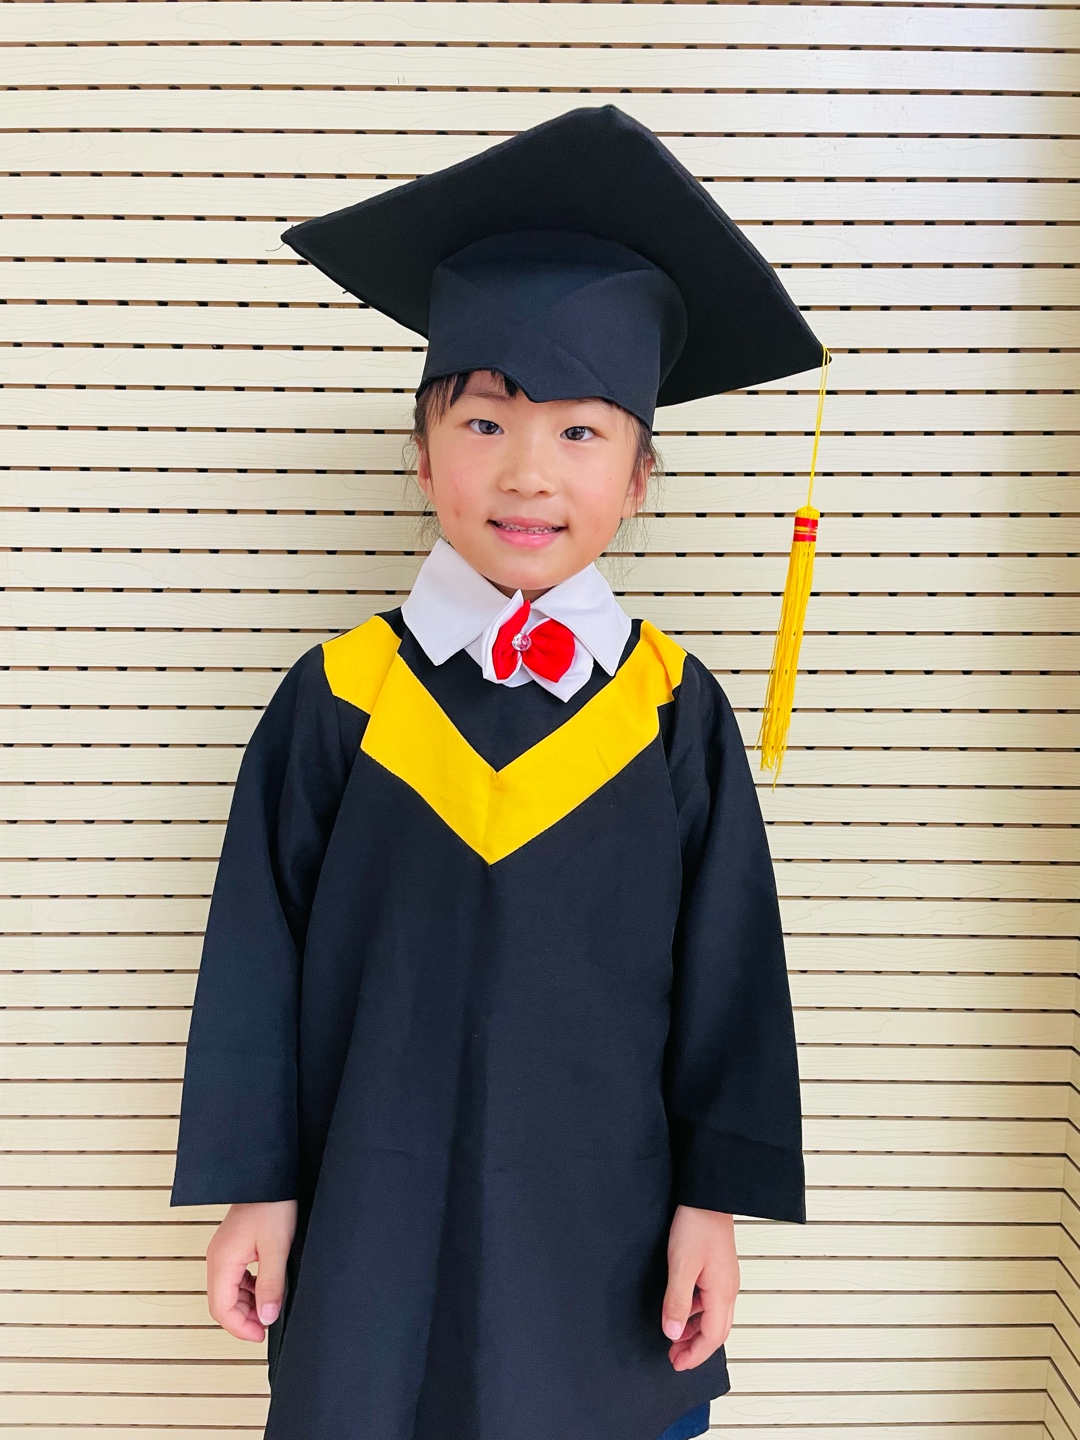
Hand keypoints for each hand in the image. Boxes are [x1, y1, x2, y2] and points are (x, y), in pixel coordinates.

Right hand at [205, 1199, 297, 1341]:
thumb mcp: (276, 1248)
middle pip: (222, 1303)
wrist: (271, 1177)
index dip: (240, 1328)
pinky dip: (249, 1290)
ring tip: (269, 1308)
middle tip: (267, 1325)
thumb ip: (271, 1285)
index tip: (260, 1335)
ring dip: (247, 1305)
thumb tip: (267, 1317)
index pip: (221, 1309)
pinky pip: (236, 1279)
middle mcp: (217, 1258)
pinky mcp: (233, 1248)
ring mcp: (223, 1253)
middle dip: (243, 1319)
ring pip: (229, 1292)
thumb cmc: (272, 1205)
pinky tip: (266, 1289)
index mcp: (222, 1261)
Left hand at [660, 1205, 738, 1369]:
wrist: (708, 1196)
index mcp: (722, 1293)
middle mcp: (728, 1289)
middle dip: (696, 1349)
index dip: (695, 1355)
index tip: (677, 1364)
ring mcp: (725, 1279)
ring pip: (714, 1317)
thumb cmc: (697, 1225)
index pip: (712, 1338)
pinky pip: (711, 1301)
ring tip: (675, 1337)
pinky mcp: (719, 1269)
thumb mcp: (681, 1265)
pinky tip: (682, 1309)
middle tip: (675, 1357)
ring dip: (696, 1331)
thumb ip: (677, 1301)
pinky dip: (697, 1313)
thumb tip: (673, 1333)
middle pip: (717, 1331)